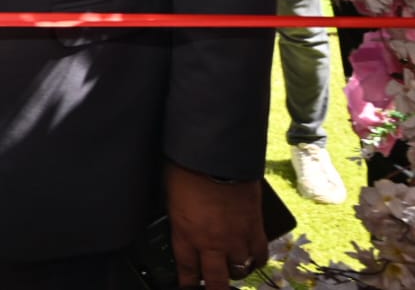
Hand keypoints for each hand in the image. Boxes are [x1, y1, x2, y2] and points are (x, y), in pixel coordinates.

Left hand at [165, 162, 265, 287]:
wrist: (216, 154)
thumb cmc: (186, 168)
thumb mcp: (171, 196)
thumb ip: (177, 216)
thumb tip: (178, 221)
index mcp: (185, 234)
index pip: (186, 270)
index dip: (187, 283)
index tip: (188, 287)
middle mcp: (211, 242)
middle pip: (216, 280)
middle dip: (214, 289)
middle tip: (213, 289)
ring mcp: (236, 237)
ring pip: (240, 270)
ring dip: (235, 272)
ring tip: (232, 270)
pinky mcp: (255, 226)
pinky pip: (260, 254)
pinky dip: (257, 259)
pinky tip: (254, 259)